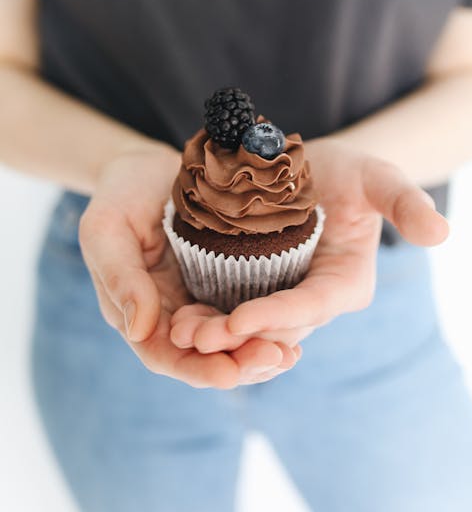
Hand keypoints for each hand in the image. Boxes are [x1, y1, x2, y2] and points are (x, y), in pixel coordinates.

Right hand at [78, 142, 300, 388]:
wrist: (149, 166)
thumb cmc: (120, 194)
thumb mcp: (107, 229)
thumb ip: (120, 277)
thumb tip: (139, 330)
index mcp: (138, 310)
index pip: (165, 355)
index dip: (196, 368)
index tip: (229, 373)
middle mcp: (172, 313)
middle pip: (205, 355)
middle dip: (240, 364)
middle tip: (277, 359)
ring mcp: (201, 297)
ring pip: (231, 341)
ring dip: (259, 351)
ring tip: (291, 354)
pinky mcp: (228, 278)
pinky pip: (249, 310)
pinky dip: (269, 323)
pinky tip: (295, 325)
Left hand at [169, 139, 449, 354]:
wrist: (311, 167)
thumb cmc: (349, 172)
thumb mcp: (377, 176)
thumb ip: (405, 201)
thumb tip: (441, 232)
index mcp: (345, 283)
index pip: (312, 307)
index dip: (277, 317)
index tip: (238, 322)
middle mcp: (313, 299)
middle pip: (275, 327)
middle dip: (237, 337)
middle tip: (195, 338)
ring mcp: (280, 297)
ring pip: (249, 328)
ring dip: (215, 336)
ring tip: (178, 333)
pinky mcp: (251, 289)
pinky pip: (228, 310)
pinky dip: (206, 318)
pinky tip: (177, 319)